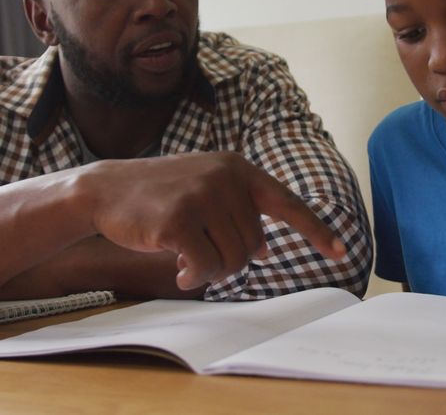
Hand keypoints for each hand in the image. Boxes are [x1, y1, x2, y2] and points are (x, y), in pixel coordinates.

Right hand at [80, 152, 346, 289]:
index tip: (340, 251)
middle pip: (254, 244)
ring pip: (233, 259)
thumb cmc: (158, 196)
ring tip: (189, 263)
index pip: (287, 203)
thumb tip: (266, 249)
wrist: (106, 189)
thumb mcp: (204, 191)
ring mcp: (202, 195)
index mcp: (237, 168)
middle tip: (202, 258)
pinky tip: (179, 271)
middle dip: (231, 260)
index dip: (315, 230)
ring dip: (213, 272)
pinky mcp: (179, 219)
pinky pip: (206, 266)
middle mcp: (225, 177)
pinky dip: (196, 276)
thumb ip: (237, 212)